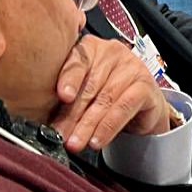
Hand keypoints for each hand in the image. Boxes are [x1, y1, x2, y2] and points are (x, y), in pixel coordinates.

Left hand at [52, 35, 174, 152]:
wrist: (142, 106)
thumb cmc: (107, 97)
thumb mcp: (82, 95)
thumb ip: (66, 100)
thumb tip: (47, 123)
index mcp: (90, 49)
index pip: (77, 61)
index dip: (68, 79)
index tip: (62, 97)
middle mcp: (112, 53)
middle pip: (89, 86)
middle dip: (72, 115)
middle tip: (62, 134)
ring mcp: (131, 67)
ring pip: (105, 99)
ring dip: (89, 125)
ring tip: (77, 142)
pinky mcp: (145, 86)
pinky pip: (124, 107)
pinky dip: (109, 126)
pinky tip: (98, 139)